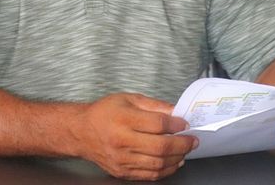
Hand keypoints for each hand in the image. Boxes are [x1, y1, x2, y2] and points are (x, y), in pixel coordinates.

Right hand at [74, 92, 197, 180]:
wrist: (82, 131)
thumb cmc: (104, 112)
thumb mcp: (128, 99)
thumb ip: (153, 105)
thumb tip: (175, 112)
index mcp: (123, 118)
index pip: (157, 123)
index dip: (176, 124)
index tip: (185, 123)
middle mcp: (122, 140)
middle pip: (160, 146)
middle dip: (182, 144)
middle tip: (192, 140)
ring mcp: (122, 159)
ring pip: (158, 164)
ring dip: (177, 158)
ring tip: (185, 151)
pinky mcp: (122, 172)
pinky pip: (150, 175)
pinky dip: (166, 170)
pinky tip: (173, 162)